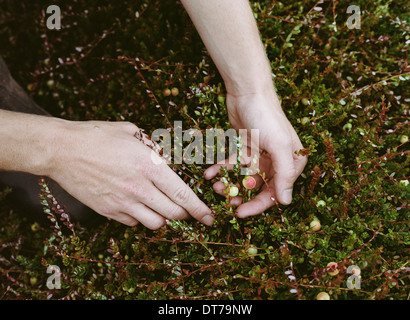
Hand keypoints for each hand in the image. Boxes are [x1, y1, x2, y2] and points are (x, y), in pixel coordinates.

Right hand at [48, 120, 213, 228]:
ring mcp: (122, 202)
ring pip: (155, 223)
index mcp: (149, 166)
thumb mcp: (131, 132)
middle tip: (185, 209)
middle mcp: (139, 188)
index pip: (183, 195)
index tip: (210, 217)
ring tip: (160, 206)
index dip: (200, 209)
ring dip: (163, 217)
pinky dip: (140, 218)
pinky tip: (136, 205)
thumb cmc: (97, 136)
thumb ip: (152, 146)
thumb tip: (164, 155)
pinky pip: (133, 223)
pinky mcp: (108, 211)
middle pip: (173, 214)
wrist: (61, 149)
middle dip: (185, 214)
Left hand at [204, 91, 306, 216]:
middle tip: (225, 201)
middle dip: (241, 194)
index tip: (239, 213)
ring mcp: (261, 154)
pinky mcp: (245, 147)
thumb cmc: (267, 116)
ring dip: (229, 183)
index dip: (257, 205)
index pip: (275, 192)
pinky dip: (222, 169)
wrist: (248, 91)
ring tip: (215, 186)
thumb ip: (284, 174)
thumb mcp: (279, 145)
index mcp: (291, 163)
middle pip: (258, 187)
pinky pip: (233, 163)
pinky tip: (210, 173)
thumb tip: (286, 202)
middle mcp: (277, 161)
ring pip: (243, 176)